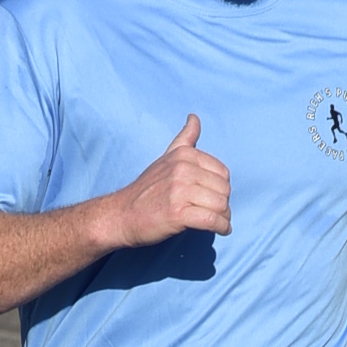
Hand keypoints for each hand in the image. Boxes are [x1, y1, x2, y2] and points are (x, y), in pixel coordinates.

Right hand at [106, 111, 230, 250]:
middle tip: (216, 213)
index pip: (223, 172)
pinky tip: (220, 230)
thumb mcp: (166, 158)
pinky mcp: (178, 213)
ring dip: (224, 218)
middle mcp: (182, 169)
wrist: (122, 214)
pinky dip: (221, 227)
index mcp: (184, 155)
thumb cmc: (146, 190)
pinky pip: (212, 220)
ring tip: (218, 222)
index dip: (222, 188)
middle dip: (224, 204)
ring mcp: (179, 191)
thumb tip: (194, 117)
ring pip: (220, 205)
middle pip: (224, 189)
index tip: (213, 197)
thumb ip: (184, 139)